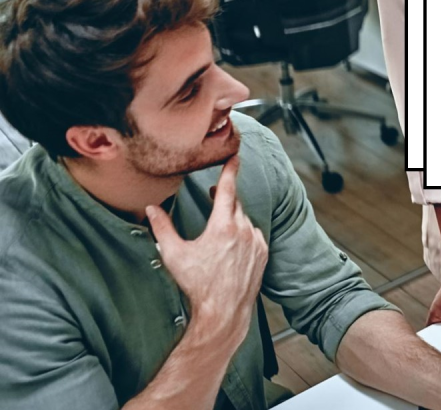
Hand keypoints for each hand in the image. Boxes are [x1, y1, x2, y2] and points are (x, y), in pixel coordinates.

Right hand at [146, 156, 268, 353]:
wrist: (223, 311)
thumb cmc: (197, 284)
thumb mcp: (174, 255)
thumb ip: (162, 228)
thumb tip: (151, 209)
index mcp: (223, 226)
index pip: (228, 189)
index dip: (230, 170)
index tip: (235, 155)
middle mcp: (244, 230)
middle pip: (234, 204)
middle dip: (224, 198)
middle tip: (214, 193)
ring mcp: (257, 242)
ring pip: (244, 220)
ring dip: (232, 219)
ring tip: (218, 229)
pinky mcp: (264, 253)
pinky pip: (254, 235)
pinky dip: (243, 234)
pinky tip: (230, 247)